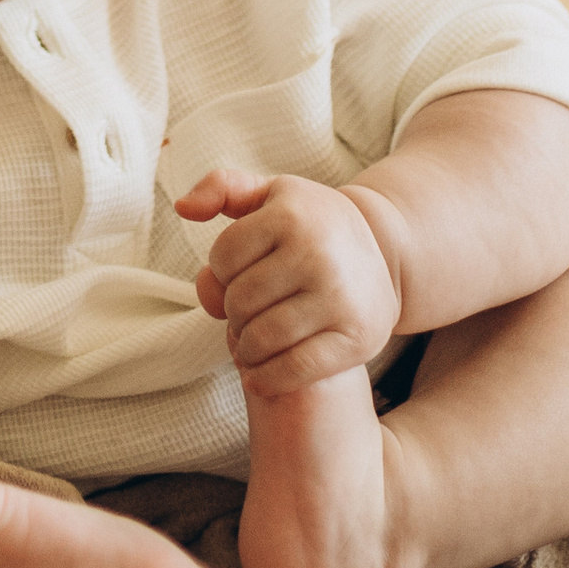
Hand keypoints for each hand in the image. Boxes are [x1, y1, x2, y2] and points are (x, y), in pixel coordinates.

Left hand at [175, 168, 401, 394]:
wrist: (385, 255)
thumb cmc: (311, 225)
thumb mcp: (271, 194)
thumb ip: (221, 188)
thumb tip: (183, 208)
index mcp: (291, 215)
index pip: (222, 258)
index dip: (222, 271)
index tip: (241, 273)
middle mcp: (317, 254)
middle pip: (240, 302)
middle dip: (235, 311)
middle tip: (250, 311)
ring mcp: (339, 299)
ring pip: (260, 338)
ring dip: (246, 347)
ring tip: (253, 339)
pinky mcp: (356, 339)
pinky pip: (294, 369)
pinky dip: (266, 379)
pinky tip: (257, 375)